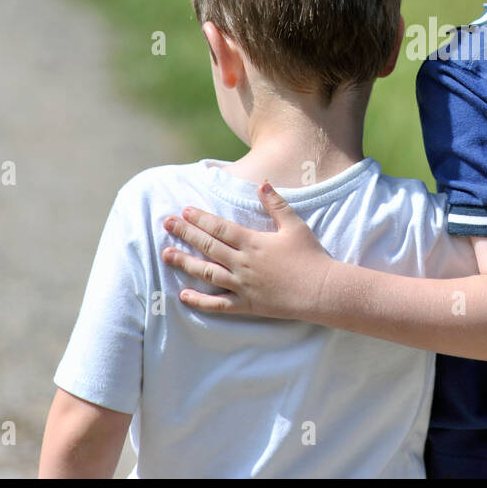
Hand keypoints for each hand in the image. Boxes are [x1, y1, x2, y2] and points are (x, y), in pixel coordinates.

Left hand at [159, 181, 331, 319]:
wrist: (321, 290)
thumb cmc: (310, 256)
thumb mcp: (295, 225)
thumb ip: (276, 204)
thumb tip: (262, 183)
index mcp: (253, 242)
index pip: (220, 228)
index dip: (200, 219)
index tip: (183, 212)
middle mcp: (243, 263)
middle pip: (208, 246)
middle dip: (185, 234)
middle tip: (166, 224)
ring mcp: (242, 285)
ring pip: (207, 273)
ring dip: (185, 263)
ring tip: (166, 255)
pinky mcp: (246, 304)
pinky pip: (218, 304)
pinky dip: (199, 301)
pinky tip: (183, 296)